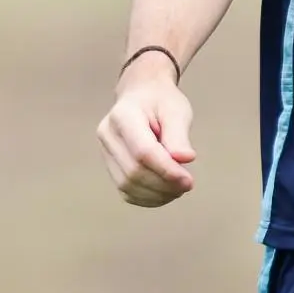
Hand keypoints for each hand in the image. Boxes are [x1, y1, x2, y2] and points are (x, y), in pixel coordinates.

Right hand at [96, 57, 196, 207]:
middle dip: (163, 184)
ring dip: (157, 194)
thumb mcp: (176, 110)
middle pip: (134, 171)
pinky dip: (148, 198)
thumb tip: (184, 160)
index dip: (166, 170)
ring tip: (178, 188)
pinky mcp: (110, 166)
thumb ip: (178, 136)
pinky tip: (166, 192)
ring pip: (128, 185)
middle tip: (187, 184)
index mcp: (123, 115)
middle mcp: (108, 134)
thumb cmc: (161, 100)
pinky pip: (126, 191)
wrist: (142, 94)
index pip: (143, 151)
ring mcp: (105, 152)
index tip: (188, 180)